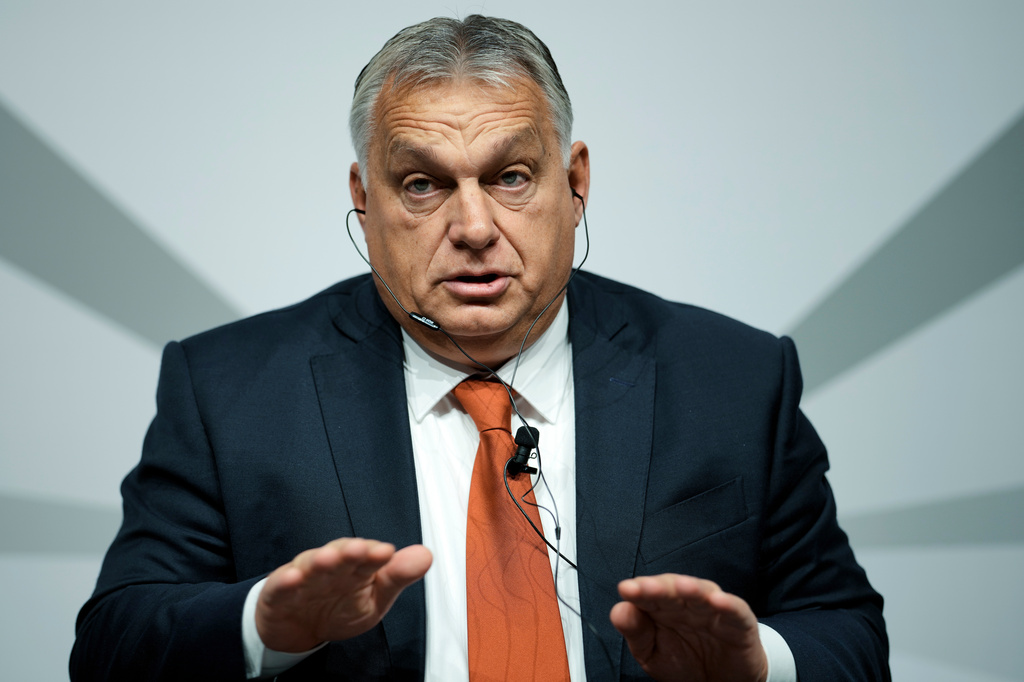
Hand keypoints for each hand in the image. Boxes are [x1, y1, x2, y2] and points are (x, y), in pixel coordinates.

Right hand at [255, 537, 431, 652]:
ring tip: (328, 560)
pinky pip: (280, 585)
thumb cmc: (339, 607)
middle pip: (340, 554)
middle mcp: (330, 565)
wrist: (298, 629)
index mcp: (356, 566)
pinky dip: (285, 581)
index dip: (376, 554)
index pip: (368, 555)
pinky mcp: (278, 592)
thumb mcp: (374, 599)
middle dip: (349, 551)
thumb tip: (425, 555)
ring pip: (311, 565)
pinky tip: (293, 578)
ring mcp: (304, 577)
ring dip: (319, 561)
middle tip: (360, 550)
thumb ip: (397, 578)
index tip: (387, 553)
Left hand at [610, 574, 767, 681]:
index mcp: (663, 607)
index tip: (626, 590)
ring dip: (692, 589)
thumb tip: (618, 610)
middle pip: (672, 589)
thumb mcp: (652, 654)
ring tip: (682, 587)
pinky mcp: (739, 622)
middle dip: (660, 587)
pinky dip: (728, 604)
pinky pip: (735, 610)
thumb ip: (636, 632)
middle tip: (645, 588)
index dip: (638, 590)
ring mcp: (713, 610)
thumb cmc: (683, 661)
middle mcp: (687, 603)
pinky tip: (717, 601)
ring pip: (702, 593)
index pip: (648, 593)